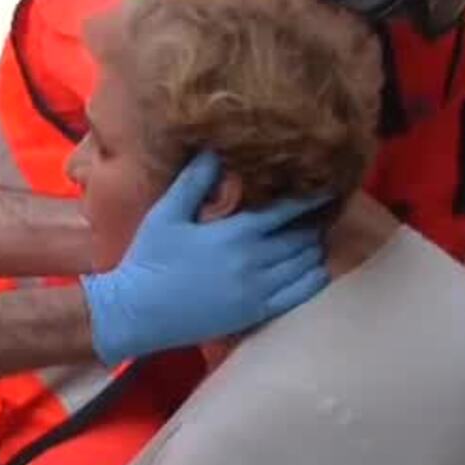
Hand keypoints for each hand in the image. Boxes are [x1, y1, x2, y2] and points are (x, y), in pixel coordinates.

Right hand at [83, 151, 331, 362]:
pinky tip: (313, 269)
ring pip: (306, 264)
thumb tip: (213, 151)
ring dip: (315, 248)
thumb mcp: (166, 215)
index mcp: (235, 233)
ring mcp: (258, 290)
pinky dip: (313, 278)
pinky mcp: (256, 313)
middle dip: (314, 222)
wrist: (138, 313)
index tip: (326, 186)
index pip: (286, 210)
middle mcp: (254, 261)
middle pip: (302, 237)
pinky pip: (300, 294)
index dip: (310, 198)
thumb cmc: (149, 259)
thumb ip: (193, 182)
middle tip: (322, 212)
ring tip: (316, 237)